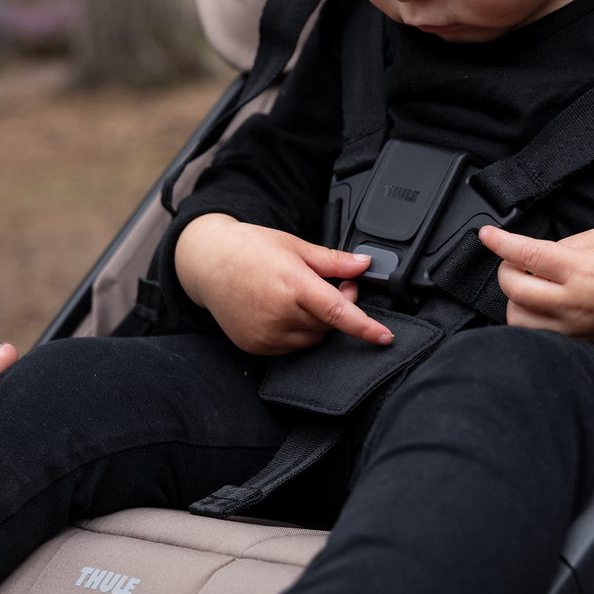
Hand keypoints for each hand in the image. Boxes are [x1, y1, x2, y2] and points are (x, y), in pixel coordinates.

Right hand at [175, 214, 393, 354]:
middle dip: (340, 305)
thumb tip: (364, 264)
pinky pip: (293, 346)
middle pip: (329, 323)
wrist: (208, 262)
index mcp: (292, 284)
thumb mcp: (295, 246)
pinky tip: (284, 308)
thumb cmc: (251, 249)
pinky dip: (298, 332)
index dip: (364, 326)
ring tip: (303, 293)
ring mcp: (266, 334)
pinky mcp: (256, 346)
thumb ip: (334, 261)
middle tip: (335, 282)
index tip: (385, 337)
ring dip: (319, 321)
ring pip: (313, 338)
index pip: (337, 312)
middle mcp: (278, 313)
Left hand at [479, 226, 593, 348]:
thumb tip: (525, 252)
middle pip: (514, 289)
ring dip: (515, 298)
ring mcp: (573, 328)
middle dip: (506, 269)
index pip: (528, 255)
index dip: (501, 243)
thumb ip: (558, 245)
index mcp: (582, 270)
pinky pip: (533, 334)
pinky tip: (540, 305)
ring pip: (517, 317)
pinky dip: (527, 317)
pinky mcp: (575, 344)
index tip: (486, 235)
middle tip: (518, 262)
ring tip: (533, 286)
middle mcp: (575, 302)